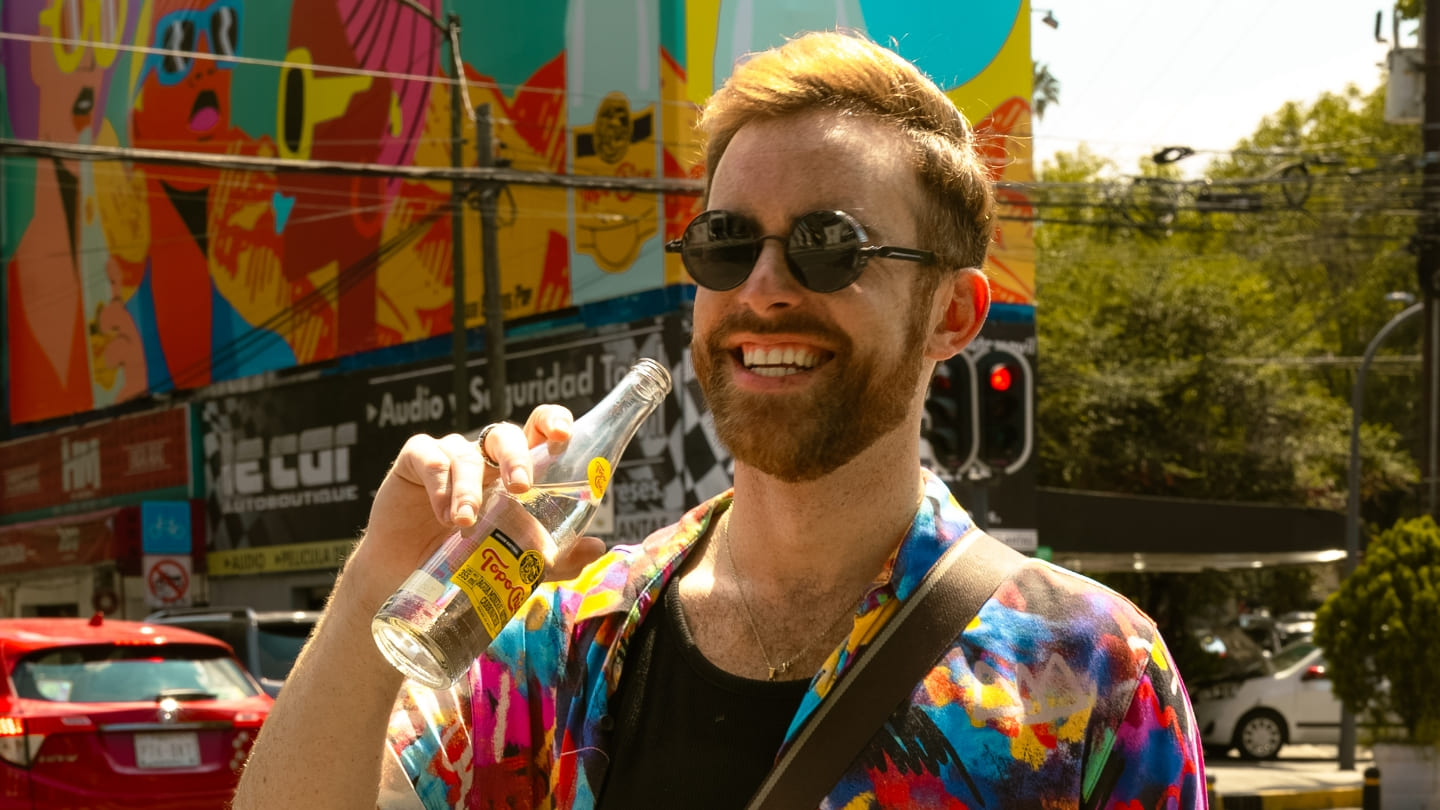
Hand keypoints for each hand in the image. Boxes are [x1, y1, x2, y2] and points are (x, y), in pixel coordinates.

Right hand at [341, 405, 606, 611]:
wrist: (409, 580)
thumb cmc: (466, 561)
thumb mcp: (516, 563)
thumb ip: (555, 557)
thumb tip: (596, 546)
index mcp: (513, 470)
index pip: (537, 430)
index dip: (552, 422)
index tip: (564, 436)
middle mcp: (484, 457)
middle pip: (504, 435)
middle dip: (516, 456)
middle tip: (521, 488)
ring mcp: (448, 456)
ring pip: (465, 453)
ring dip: (469, 488)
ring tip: (464, 523)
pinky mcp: (413, 463)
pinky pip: (429, 459)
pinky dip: (440, 486)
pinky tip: (445, 516)